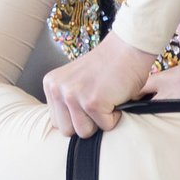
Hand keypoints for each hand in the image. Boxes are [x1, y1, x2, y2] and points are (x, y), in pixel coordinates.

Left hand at [42, 32, 161, 138]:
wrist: (128, 47)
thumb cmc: (108, 65)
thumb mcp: (76, 80)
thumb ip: (66, 100)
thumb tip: (68, 130)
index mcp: (51, 84)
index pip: (56, 121)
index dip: (76, 117)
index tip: (88, 103)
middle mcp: (57, 89)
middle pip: (66, 131)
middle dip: (86, 123)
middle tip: (99, 103)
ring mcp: (73, 96)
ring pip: (84, 132)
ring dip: (100, 121)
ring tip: (107, 100)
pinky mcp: (92, 102)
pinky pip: (105, 126)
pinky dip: (116, 116)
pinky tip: (116, 97)